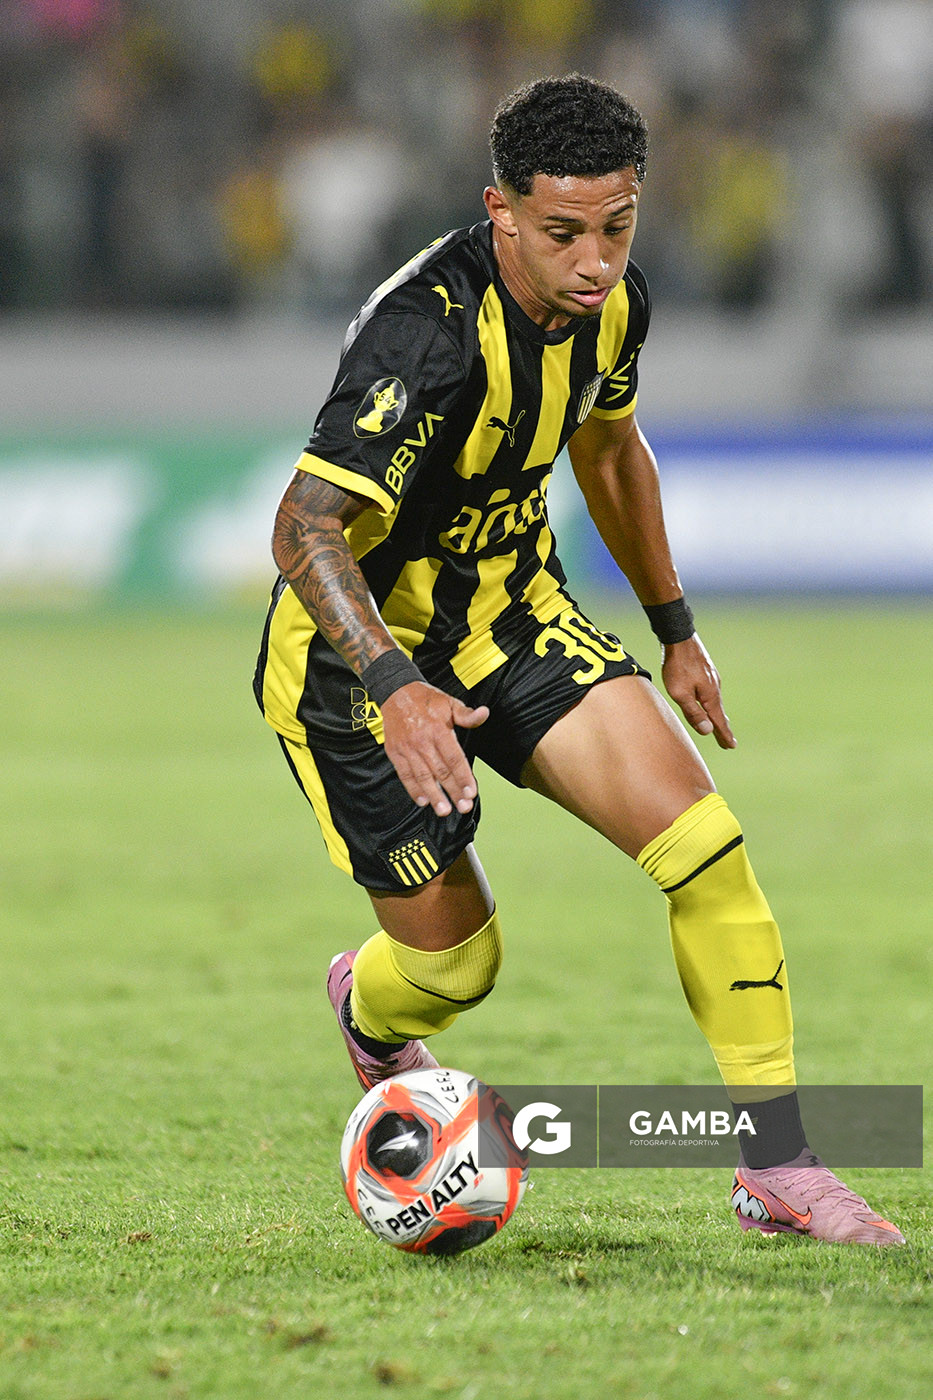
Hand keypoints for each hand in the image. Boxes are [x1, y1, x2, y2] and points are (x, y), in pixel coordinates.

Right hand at [381, 682, 488, 816]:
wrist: (394, 692)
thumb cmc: (424, 699)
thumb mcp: (448, 702)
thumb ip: (466, 714)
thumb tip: (484, 714)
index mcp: (438, 729)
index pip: (454, 758)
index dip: (463, 777)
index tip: (471, 792)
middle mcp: (422, 741)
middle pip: (441, 771)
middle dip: (453, 791)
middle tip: (463, 807)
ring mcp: (407, 748)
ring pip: (423, 776)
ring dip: (434, 796)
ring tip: (443, 810)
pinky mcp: (395, 752)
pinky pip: (404, 775)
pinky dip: (413, 789)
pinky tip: (422, 801)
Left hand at [661, 634, 735, 749]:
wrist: (680, 638)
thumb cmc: (677, 667)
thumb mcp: (680, 693)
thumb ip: (693, 713)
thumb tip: (707, 731)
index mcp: (710, 696)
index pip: (718, 721)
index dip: (723, 735)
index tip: (731, 746)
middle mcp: (714, 688)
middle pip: (719, 713)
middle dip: (722, 728)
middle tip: (728, 742)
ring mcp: (711, 678)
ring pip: (716, 701)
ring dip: (718, 715)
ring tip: (720, 724)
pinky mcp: (706, 670)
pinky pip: (711, 692)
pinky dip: (712, 702)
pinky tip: (710, 700)